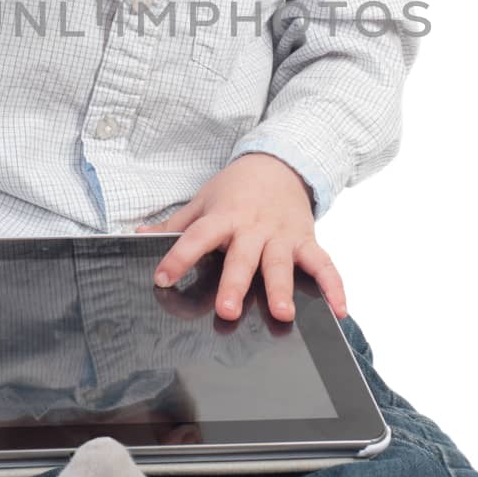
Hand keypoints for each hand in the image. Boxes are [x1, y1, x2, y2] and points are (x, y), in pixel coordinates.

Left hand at [135, 154, 347, 322]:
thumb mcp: (203, 200)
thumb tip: (139, 235)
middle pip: (243, 257)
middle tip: (228, 310)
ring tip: (283, 313)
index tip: (163, 278)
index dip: (179, 256)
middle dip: (236, 283)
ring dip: (282, 288)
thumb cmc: (237, 187)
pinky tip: (338, 310)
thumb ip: (176, 223)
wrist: (280, 163)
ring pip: (282, 263)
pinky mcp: (307, 240)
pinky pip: (323, 264)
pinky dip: (333, 286)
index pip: (198, 236)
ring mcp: (283, 235)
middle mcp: (254, 228)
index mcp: (224, 217)